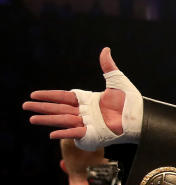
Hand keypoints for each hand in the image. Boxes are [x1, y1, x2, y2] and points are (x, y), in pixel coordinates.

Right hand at [23, 47, 142, 149]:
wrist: (141, 117)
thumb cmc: (131, 101)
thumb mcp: (117, 80)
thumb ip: (108, 66)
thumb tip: (105, 49)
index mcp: (88, 100)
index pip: (64, 97)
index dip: (49, 95)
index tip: (35, 94)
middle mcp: (85, 113)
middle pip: (59, 109)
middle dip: (42, 107)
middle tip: (25, 105)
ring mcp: (88, 124)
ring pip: (63, 120)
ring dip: (47, 119)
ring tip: (32, 118)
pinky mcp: (92, 135)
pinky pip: (75, 133)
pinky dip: (64, 133)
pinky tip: (51, 133)